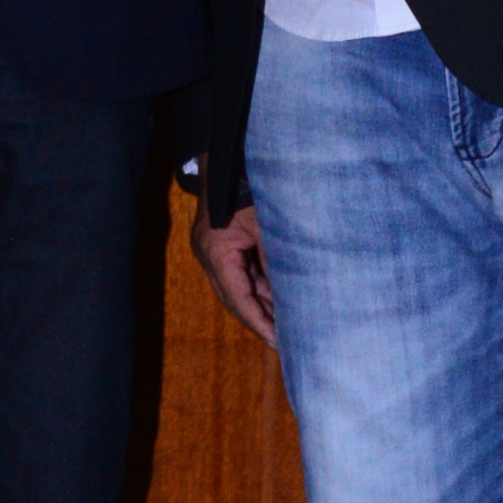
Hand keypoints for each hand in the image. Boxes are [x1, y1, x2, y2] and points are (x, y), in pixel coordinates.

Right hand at [192, 192, 277, 347]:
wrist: (230, 160)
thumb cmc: (250, 188)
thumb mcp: (268, 227)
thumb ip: (276, 262)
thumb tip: (292, 298)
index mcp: (216, 252)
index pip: (238, 298)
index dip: (258, 322)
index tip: (278, 342)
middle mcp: (210, 256)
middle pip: (235, 298)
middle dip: (260, 319)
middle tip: (287, 342)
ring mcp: (214, 252)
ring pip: (239, 288)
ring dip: (261, 305)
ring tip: (287, 327)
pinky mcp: (223, 247)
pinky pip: (242, 274)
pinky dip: (260, 288)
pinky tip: (280, 301)